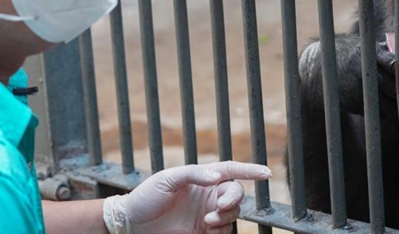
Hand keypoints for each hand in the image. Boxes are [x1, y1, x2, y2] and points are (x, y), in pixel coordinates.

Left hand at [103, 161, 271, 233]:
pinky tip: (206, 231)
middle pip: (236, 194)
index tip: (267, 173)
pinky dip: (221, 232)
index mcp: (202, 178)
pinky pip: (224, 233)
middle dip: (232, 200)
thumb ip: (193, 174)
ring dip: (225, 218)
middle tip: (216, 209)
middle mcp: (208, 195)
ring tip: (206, 223)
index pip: (231, 170)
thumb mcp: (167, 179)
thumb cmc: (147, 196)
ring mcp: (207, 214)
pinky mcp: (204, 233)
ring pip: (233, 214)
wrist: (132, 224)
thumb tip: (216, 175)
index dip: (250, 171)